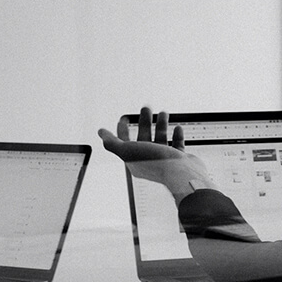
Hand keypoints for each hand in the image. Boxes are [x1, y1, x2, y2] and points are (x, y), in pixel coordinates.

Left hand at [98, 107, 215, 204]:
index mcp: (135, 160)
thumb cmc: (155, 163)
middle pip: (143, 137)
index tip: (124, 117)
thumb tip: (101, 133)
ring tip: (163, 113)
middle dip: (144, 122)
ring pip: (161, 139)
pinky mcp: (179, 160)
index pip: (124, 142)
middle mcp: (149, 160)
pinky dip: (177, 136)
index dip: (122, 129)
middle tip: (146, 108)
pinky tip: (177, 128)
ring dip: (161, 125)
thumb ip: (112, 143)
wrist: (181, 174)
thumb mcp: (127, 151)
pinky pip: (177, 146)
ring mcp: (165, 160)